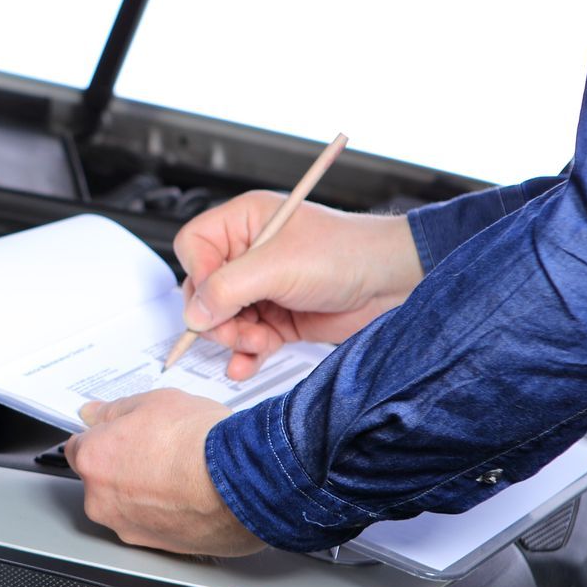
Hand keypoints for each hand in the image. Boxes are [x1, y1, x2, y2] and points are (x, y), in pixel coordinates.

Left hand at [65, 390, 261, 556]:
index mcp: (94, 461)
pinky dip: (169, 514)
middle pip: (103, 481)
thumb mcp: (155, 402)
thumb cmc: (201, 442)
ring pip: (129, 507)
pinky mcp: (160, 549)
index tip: (118, 435)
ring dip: (147, 494)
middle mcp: (103, 501)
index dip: (102, 439)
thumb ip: (115, 410)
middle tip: (159, 451)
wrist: (244, 481)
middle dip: (124, 468)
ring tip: (182, 474)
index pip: (79, 449)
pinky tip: (192, 496)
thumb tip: (94, 413)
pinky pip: (157, 526)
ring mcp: (130, 528)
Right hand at [175, 192, 422, 380]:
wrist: (392, 283)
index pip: (193, 248)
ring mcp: (261, 288)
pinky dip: (244, 355)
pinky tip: (247, 363)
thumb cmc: (347, 253)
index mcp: (243, 223)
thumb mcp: (278, 266)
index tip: (215, 300)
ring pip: (222, 321)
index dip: (198, 276)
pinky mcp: (277, 318)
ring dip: (235, 339)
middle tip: (238, 330)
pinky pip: (245, 340)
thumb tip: (194, 314)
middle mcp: (247, 255)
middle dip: (218, 318)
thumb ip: (228, 289)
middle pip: (202, 292)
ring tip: (258, 342)